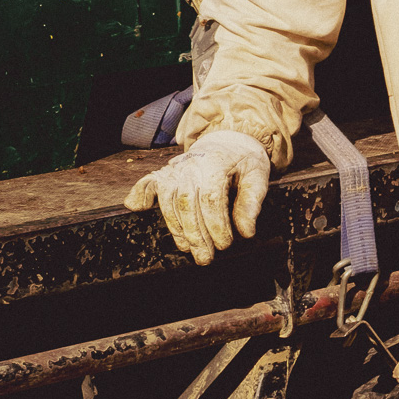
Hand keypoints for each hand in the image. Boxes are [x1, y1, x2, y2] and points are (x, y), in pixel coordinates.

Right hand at [123, 129, 271, 264]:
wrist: (228, 141)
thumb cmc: (244, 160)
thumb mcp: (258, 175)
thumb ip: (252, 202)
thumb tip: (247, 232)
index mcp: (216, 164)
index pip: (211, 199)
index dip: (216, 225)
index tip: (225, 244)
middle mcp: (191, 165)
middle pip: (187, 204)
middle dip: (196, 234)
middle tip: (205, 257)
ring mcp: (175, 169)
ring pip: (169, 202)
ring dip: (177, 229)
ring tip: (188, 249)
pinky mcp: (164, 173)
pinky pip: (148, 184)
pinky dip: (140, 195)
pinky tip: (140, 208)